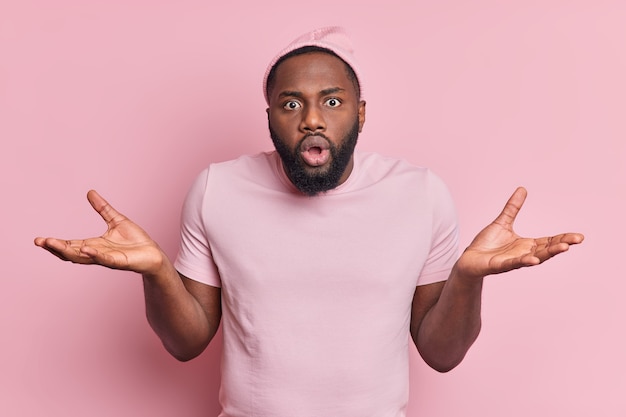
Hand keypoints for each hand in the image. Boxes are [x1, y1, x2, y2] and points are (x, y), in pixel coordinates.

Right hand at [34, 190, 163, 274]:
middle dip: (56, 248)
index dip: (56, 243)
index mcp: (94, 245)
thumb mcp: (116, 220)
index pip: (71, 244)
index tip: (40, 240)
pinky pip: (105, 259)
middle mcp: (97, 253)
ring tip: (54, 244)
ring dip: (68, 251)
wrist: (153, 253)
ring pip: (84, 257)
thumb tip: (90, 192)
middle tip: (40, 242)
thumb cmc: (136, 241)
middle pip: (71, 252)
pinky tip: (85, 249)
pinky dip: (95, 254)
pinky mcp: (119, 261)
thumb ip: (102, 208)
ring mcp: (107, 258)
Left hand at [456, 187, 583, 279]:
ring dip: (548, 253)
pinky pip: (513, 264)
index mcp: (526, 245)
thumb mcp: (502, 222)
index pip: (549, 241)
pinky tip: (533, 260)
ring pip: (534, 258)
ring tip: (563, 248)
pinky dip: (524, 262)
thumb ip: (512, 208)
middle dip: (561, 245)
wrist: (468, 259)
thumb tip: (522, 189)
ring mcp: (513, 261)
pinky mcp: (500, 266)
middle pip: (546, 249)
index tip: (578, 236)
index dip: (563, 238)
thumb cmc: (486, 244)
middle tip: (577, 240)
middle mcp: (523, 254)